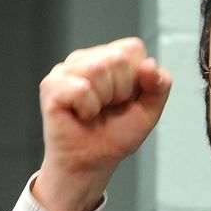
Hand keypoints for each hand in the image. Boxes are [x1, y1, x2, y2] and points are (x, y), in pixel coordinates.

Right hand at [32, 37, 171, 210]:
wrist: (93, 162)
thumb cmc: (116, 135)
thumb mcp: (149, 110)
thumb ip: (159, 86)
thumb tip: (149, 64)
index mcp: (110, 57)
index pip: (133, 48)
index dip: (137, 78)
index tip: (126, 99)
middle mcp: (87, 58)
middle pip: (117, 57)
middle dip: (121, 90)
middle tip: (109, 107)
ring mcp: (66, 70)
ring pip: (97, 68)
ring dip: (104, 99)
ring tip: (95, 111)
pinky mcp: (51, 85)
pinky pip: (81, 88)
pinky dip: (87, 108)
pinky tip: (81, 115)